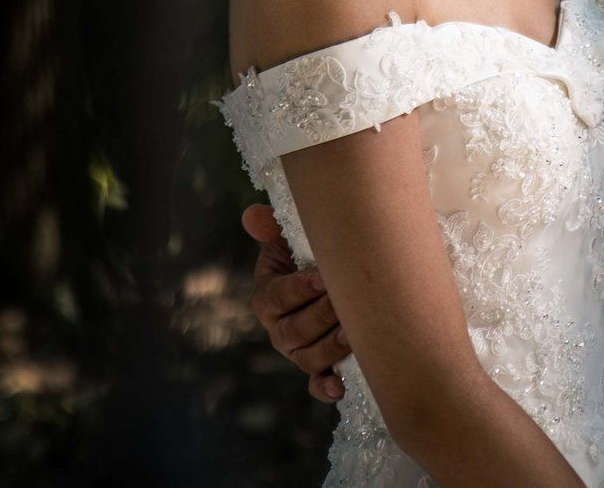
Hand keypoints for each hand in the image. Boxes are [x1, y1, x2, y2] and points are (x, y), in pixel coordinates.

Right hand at [244, 202, 348, 401]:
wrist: (334, 280)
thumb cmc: (310, 256)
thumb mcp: (289, 240)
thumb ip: (272, 228)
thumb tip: (253, 215)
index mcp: (268, 298)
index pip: (277, 297)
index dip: (298, 288)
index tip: (321, 276)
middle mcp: (279, 330)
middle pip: (294, 331)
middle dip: (320, 316)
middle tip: (344, 302)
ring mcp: (298, 352)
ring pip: (308, 357)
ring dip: (329, 348)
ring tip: (351, 334)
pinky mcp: (317, 368)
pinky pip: (316, 384)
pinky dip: (325, 387)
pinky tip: (337, 386)